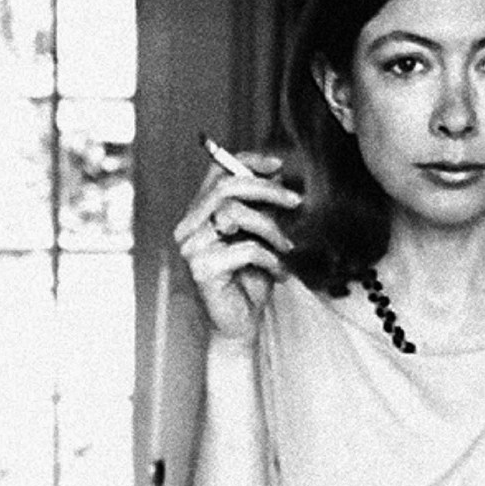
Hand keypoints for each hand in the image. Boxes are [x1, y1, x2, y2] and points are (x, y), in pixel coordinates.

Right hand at [173, 153, 302, 348]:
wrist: (241, 323)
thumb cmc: (251, 279)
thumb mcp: (262, 236)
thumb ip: (262, 207)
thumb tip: (277, 174)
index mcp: (200, 215)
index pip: (217, 173)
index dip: (247, 162)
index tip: (279, 165)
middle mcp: (189, 227)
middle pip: (225, 188)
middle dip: (267, 190)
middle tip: (296, 202)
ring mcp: (191, 248)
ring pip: (235, 215)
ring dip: (271, 229)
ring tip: (286, 248)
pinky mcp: (201, 269)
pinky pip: (244, 249)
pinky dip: (270, 258)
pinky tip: (279, 271)